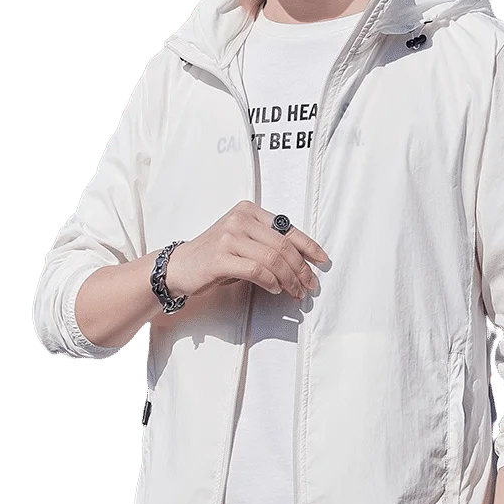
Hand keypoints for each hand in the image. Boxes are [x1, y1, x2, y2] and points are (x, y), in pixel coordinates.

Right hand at [164, 200, 328, 300]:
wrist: (181, 266)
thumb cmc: (216, 257)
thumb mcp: (244, 242)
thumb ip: (268, 243)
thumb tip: (302, 262)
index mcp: (249, 211)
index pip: (288, 228)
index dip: (309, 246)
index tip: (322, 261)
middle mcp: (240, 219)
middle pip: (283, 246)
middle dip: (301, 269)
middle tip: (309, 286)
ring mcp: (229, 237)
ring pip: (273, 259)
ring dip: (289, 279)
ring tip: (294, 292)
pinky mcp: (221, 258)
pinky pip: (256, 271)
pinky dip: (271, 282)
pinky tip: (275, 290)